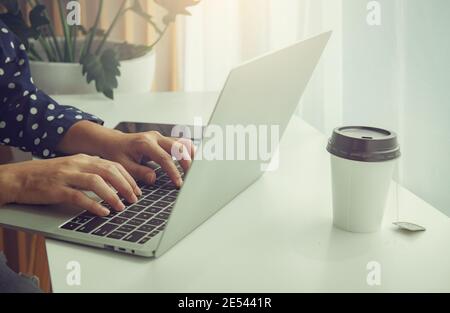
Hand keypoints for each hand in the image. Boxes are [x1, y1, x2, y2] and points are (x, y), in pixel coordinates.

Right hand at [0, 154, 140, 215]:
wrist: (18, 177)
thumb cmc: (46, 175)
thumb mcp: (72, 167)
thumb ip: (91, 170)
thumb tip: (113, 181)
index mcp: (83, 158)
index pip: (112, 164)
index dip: (128, 177)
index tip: (136, 189)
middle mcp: (77, 164)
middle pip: (109, 171)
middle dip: (125, 185)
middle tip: (134, 198)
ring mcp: (67, 176)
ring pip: (96, 182)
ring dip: (112, 195)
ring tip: (121, 207)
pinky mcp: (57, 189)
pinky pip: (79, 197)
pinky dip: (93, 205)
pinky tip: (102, 212)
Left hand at [58, 121, 194, 186]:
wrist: (112, 142)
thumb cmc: (116, 153)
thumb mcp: (123, 165)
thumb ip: (139, 172)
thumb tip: (153, 178)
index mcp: (144, 143)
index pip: (164, 158)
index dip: (173, 171)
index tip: (178, 183)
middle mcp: (154, 137)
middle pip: (178, 147)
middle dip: (187, 162)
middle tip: (191, 178)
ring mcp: (160, 136)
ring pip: (181, 142)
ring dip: (190, 155)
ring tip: (195, 170)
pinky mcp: (163, 139)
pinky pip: (179, 142)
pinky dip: (187, 151)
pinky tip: (192, 161)